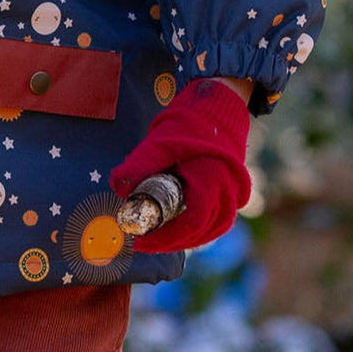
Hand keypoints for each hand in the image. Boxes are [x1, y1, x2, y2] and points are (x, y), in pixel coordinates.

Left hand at [110, 79, 250, 252]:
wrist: (216, 108)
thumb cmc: (189, 124)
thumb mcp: (160, 142)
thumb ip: (140, 164)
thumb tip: (119, 187)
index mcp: (213, 179)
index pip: (192, 222)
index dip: (166, 238)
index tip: (140, 241)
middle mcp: (228, 191)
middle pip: (201, 231)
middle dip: (171, 242)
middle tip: (143, 243)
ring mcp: (234, 194)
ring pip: (211, 230)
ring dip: (184, 239)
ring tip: (157, 240)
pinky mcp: (232, 195)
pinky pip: (216, 222)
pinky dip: (197, 230)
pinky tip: (176, 231)